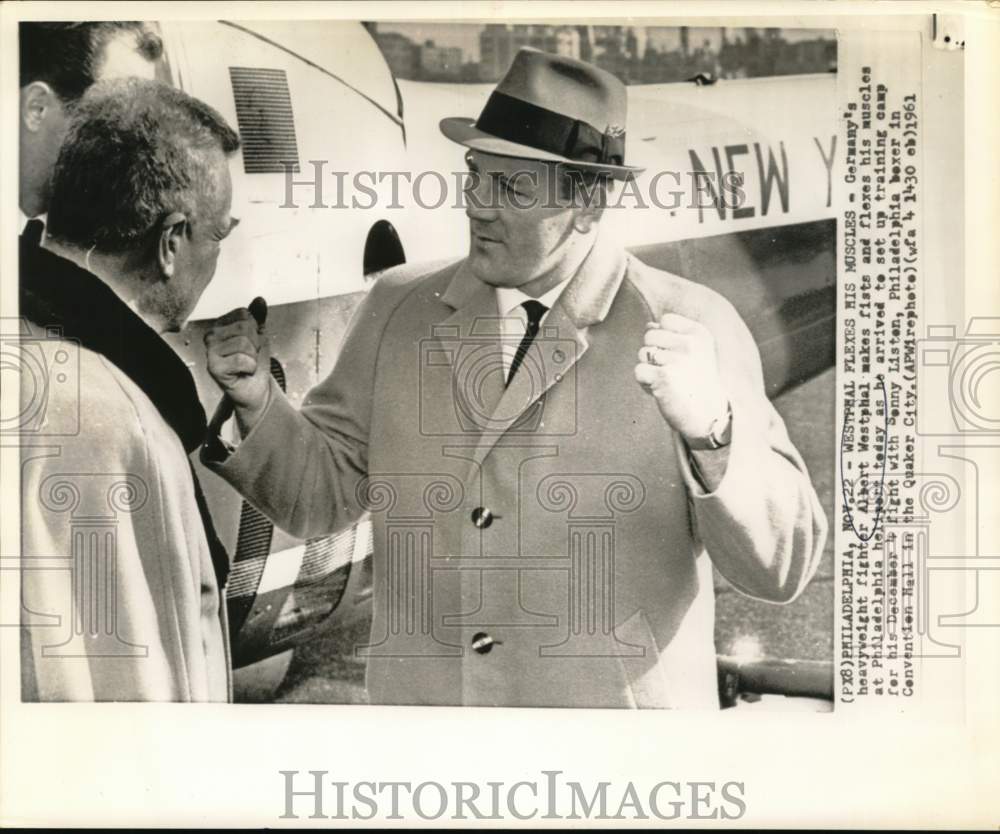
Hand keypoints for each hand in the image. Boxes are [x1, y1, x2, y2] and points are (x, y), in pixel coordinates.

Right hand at [204, 305, 270, 431]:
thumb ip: (258, 317)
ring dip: (253, 357)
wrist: (255, 390)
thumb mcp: (260, 337)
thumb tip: (260, 299)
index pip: (245, 314)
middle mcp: (211, 336)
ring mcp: (209, 351)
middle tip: (249, 358)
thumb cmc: (254, 363)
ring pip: (244, 343)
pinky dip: (250, 368)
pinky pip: (242, 359)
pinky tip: (243, 373)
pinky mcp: (213, 368)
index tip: (251, 345)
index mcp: (220, 326)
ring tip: (246, 366)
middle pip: (245, 327)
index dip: (256, 330)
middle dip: (255, 345)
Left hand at [634, 313, 729, 440]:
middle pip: (649, 335)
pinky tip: (661, 390)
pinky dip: (645, 383)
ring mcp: (676, 360)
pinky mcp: (663, 377)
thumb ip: (673, 335)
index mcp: (699, 333)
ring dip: (650, 369)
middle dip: (653, 352)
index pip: (666, 320)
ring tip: (669, 381)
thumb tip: (649, 325)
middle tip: (672, 370)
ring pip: (642, 353)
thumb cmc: (698, 381)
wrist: (708, 414)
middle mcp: (689, 344)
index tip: (678, 354)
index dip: (664, 337)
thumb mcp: (695, 352)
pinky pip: (639, 371)